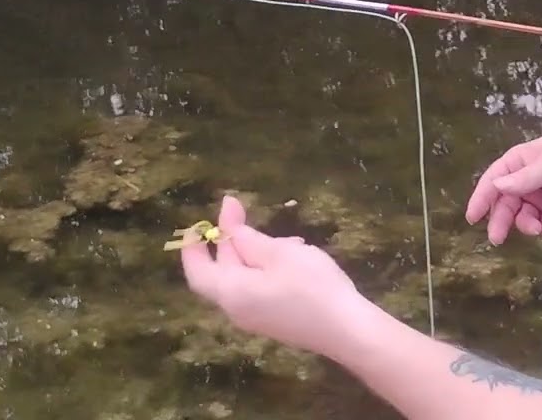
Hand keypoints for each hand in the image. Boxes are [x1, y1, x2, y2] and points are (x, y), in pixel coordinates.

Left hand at [180, 195, 371, 357]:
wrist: (347, 330)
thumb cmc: (311, 285)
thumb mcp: (278, 253)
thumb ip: (248, 238)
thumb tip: (226, 223)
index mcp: (231, 292)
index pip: (198, 271)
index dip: (193, 247)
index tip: (199, 222)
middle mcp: (237, 309)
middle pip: (222, 273)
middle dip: (230, 241)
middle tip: (241, 210)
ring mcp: (257, 318)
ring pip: (244, 278)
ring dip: (255, 253)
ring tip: (284, 237)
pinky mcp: (277, 320)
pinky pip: (260, 289)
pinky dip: (267, 267)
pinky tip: (294, 255)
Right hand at [465, 127, 541, 244]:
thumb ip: (525, 179)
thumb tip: (496, 187)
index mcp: (520, 161)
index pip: (494, 180)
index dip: (481, 197)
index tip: (472, 217)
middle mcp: (526, 179)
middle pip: (506, 203)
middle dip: (502, 219)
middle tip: (497, 238)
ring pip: (523, 216)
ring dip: (527, 224)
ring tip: (540, 228)